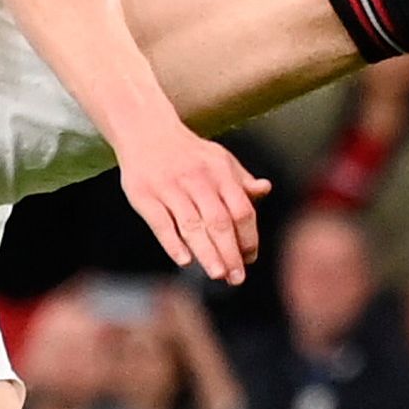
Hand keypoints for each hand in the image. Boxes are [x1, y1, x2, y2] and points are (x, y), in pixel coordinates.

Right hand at [115, 126, 271, 283]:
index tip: (250, 258)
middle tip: (236, 278)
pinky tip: (184, 261)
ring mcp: (169, 187)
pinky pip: (160, 223)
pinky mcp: (144, 195)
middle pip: (219, 222)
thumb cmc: (189, 153)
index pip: (241, 209)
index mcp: (219, 171)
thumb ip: (241, 180)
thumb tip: (265, 190)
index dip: (248, 237)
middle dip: (230, 253)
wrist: (146, 131)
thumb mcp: (219, 159)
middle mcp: (196, 179)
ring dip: (207, 253)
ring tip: (218, 275)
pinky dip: (172, 243)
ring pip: (192, 226)